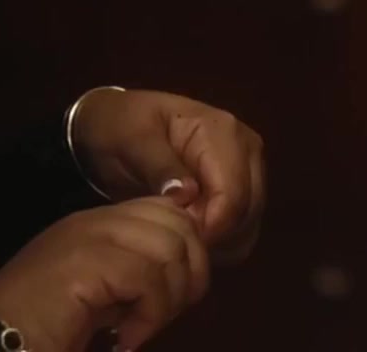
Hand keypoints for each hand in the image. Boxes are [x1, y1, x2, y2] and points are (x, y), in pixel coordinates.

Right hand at [0, 197, 209, 351]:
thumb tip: (189, 273)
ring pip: (171, 250)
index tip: (173, 297)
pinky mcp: (87, 263)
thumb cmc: (45, 329)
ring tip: (139, 330)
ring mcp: (89, 236)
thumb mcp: (101, 294)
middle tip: (160, 317)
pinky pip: (149, 280)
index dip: (188, 252)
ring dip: (168, 300)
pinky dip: (150, 317)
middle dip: (188, 275)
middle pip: (179, 225)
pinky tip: (125, 339)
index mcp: (98, 223)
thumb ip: (137, 272)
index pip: (169, 212)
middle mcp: (95, 221)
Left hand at [70, 89, 264, 262]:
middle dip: (215, 238)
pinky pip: (244, 226)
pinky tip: (191, 241)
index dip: (208, 227)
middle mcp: (248, 150)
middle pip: (248, 211)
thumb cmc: (122, 127)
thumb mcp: (132, 141)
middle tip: (172, 247)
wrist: (116, 119)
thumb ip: (160, 167)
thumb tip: (187, 195)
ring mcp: (248, 168)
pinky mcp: (242, 185)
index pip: (233, 194)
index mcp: (224, 133)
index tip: (173, 242)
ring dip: (220, 243)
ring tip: (179, 244)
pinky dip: (222, 243)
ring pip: (250, 223)